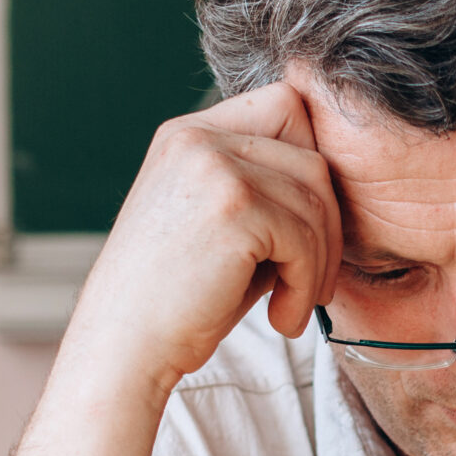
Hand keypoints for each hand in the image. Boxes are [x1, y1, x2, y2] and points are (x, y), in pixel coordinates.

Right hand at [65, 81, 343, 394]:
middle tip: (312, 281)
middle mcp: (198, 137)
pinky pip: (305, 239)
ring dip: (320, 263)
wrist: (122, 347)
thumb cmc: (174, 302)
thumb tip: (333, 194)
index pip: (286, 108)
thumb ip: (263, 193)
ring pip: (317, 200)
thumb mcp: (216, 227)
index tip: (303, 229)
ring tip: (293, 306)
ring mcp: (214, 165)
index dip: (310, 166)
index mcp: (189, 134)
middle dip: (327, 226)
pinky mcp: (233, 206)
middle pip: (312, 156)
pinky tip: (282, 318)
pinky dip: (305, 286)